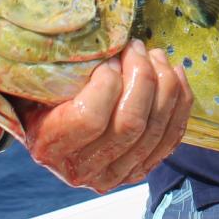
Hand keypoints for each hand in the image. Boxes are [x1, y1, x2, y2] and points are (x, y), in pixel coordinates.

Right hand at [17, 40, 192, 192]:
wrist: (53, 129)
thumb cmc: (43, 97)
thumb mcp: (38, 83)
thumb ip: (59, 70)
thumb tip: (98, 43)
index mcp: (50, 147)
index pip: (89, 118)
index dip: (107, 82)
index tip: (109, 59)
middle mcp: (82, 170)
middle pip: (130, 124)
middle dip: (141, 77)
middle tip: (136, 47)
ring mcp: (115, 175)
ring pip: (154, 130)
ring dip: (164, 85)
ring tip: (155, 55)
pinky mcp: (140, 170)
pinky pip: (171, 138)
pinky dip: (180, 103)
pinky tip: (175, 74)